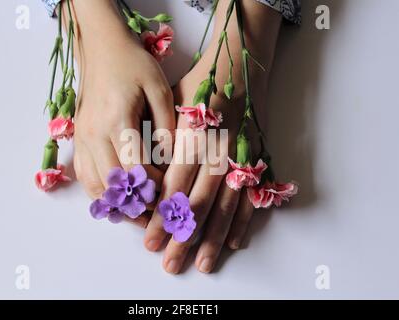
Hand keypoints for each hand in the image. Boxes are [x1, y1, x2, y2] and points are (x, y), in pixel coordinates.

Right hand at [66, 1, 174, 219]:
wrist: (101, 47)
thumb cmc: (133, 64)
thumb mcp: (160, 89)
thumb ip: (167, 127)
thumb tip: (169, 163)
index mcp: (118, 121)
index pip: (137, 171)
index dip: (156, 190)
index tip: (173, 196)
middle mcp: (94, 134)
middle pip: (114, 186)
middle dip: (139, 206)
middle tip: (160, 214)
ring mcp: (82, 138)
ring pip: (95, 187)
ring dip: (117, 206)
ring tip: (140, 214)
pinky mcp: (79, 138)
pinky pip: (85, 176)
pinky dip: (101, 193)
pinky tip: (118, 197)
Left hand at [143, 0, 281, 272]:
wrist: (238, 68)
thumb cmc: (198, 86)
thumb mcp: (171, 103)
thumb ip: (158, 139)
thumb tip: (140, 178)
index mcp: (193, 135)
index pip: (176, 183)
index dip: (162, 214)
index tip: (149, 240)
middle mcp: (219, 149)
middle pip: (201, 200)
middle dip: (184, 235)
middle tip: (170, 263)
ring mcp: (242, 156)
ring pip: (228, 204)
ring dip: (215, 237)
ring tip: (202, 264)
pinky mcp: (258, 160)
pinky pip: (252, 195)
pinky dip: (245, 220)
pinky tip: (235, 243)